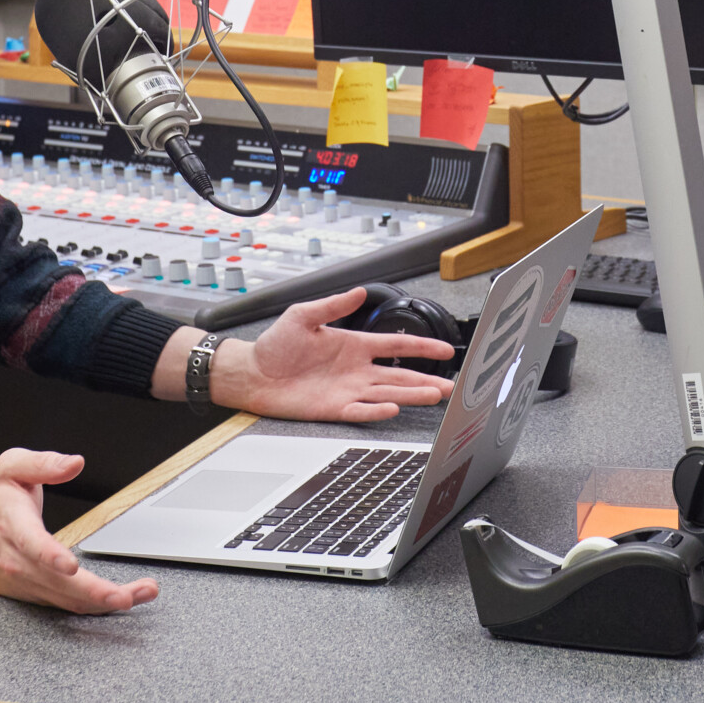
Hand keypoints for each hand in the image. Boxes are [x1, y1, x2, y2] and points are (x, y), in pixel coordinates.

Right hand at [0, 448, 156, 615]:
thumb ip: (43, 463)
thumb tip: (75, 462)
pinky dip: (96, 608)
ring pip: (68, 600)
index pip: (32, 546)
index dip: (51, 557)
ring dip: (105, 602)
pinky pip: (68, 606)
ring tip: (141, 594)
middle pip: (58, 585)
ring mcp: (28, 584)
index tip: (71, 565)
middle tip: (127, 595)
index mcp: (14, 528)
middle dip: (95, 593)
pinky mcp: (37, 595)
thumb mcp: (11, 468)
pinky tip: (123, 600)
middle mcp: (20, 563)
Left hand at [207, 289, 456, 421]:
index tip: (445, 351)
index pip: (396, 346)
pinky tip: (393, 409)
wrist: (252, 373)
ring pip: (388, 394)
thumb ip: (333, 305)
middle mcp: (356, 370)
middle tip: (450, 385)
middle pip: (400, 375)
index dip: (422, 347)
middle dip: (426, 379)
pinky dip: (376, 411)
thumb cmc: (275, 345)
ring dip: (411, 395)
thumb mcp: (303, 315)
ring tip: (434, 397)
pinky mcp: (334, 408)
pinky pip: (360, 411)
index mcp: (355, 345)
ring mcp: (348, 390)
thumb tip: (359, 291)